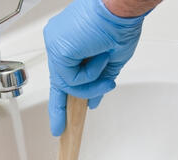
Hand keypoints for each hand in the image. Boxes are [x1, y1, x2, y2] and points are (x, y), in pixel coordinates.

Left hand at [43, 0, 156, 135]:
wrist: (121, 7)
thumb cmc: (120, 25)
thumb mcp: (110, 63)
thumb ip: (99, 83)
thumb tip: (93, 102)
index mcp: (69, 45)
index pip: (63, 75)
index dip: (62, 99)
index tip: (60, 120)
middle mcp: (58, 44)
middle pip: (59, 83)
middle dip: (60, 108)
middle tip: (59, 129)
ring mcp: (55, 46)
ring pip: (67, 84)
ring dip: (91, 83)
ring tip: (106, 63)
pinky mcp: (58, 50)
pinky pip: (72, 79)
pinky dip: (90, 74)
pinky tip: (100, 56)